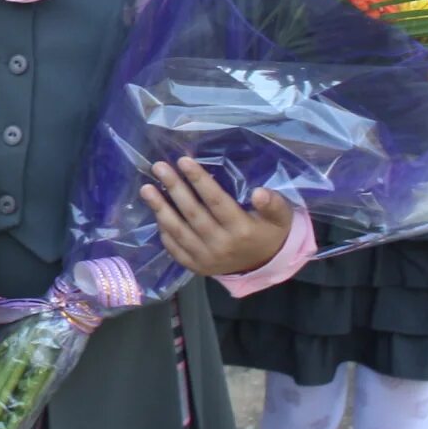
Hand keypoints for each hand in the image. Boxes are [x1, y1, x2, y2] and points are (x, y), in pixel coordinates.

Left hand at [141, 157, 293, 277]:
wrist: (263, 265)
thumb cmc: (269, 232)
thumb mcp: (280, 217)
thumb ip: (273, 204)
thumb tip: (260, 192)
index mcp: (242, 230)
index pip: (216, 202)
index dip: (199, 181)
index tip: (183, 161)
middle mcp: (222, 245)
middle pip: (193, 214)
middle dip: (175, 188)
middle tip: (159, 167)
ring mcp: (207, 258)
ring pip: (179, 232)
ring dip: (160, 209)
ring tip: (146, 189)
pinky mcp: (196, 267)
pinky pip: (175, 249)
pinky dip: (164, 231)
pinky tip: (157, 212)